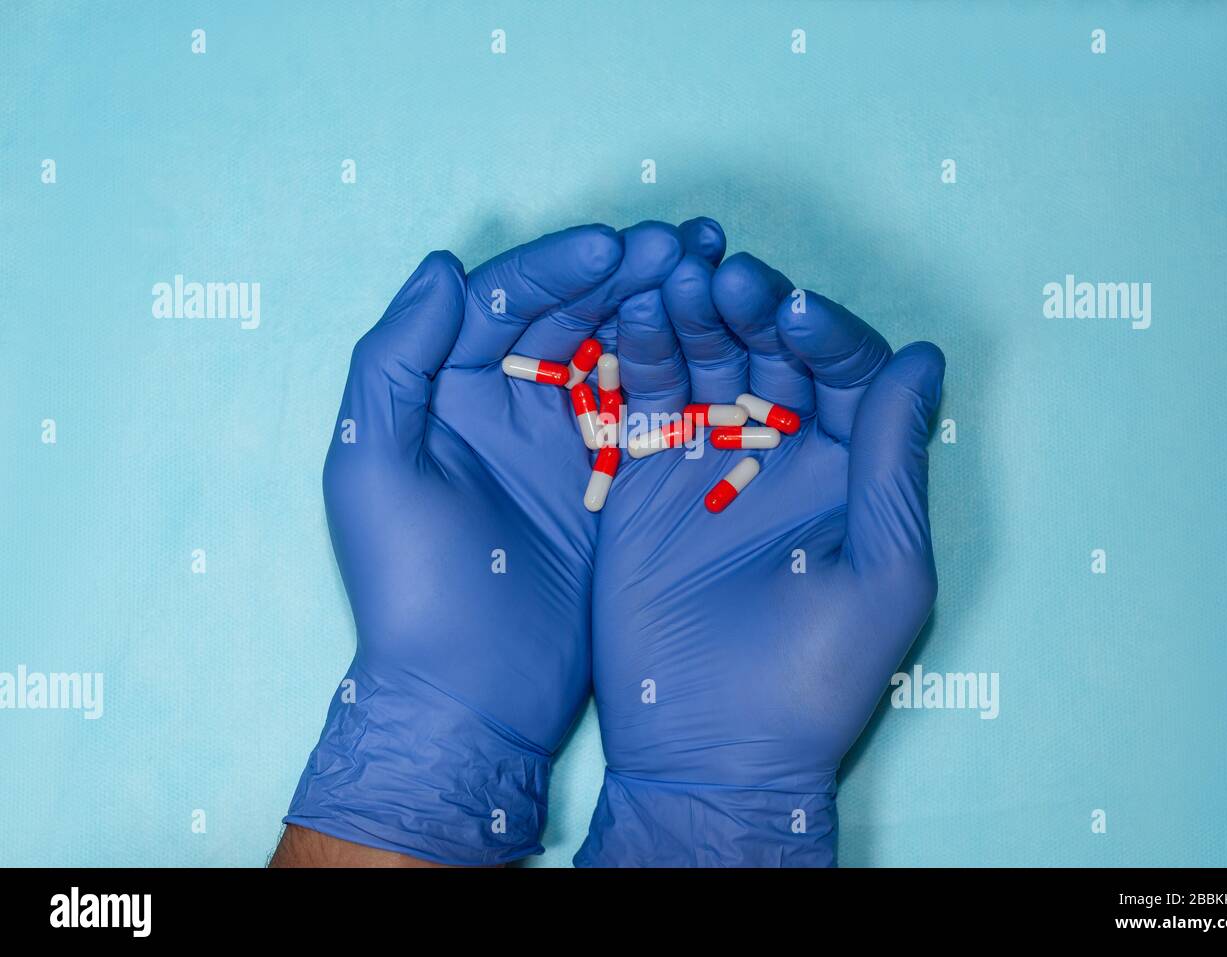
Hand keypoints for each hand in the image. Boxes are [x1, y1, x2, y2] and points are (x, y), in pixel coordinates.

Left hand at [283, 220, 715, 864]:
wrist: (471, 691)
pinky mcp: (608, 478)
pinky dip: (680, 369)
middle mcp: (503, 401)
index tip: (618, 246)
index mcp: (445, 387)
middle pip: (567, 312)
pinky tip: (723, 338)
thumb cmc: (410, 582)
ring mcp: (560, 438)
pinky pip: (645, 408)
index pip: (503, 300)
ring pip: (613, 349)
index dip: (559, 265)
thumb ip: (396, 359)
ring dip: (660, 306)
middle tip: (689, 243)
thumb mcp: (374, 464)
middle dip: (624, 272)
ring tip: (715, 269)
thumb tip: (445, 267)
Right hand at [578, 251, 944, 865]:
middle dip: (753, 308)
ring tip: (676, 280)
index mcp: (850, 468)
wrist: (710, 748)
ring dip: (695, 315)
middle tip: (726, 280)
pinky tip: (636, 312)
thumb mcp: (882, 569)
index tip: (796, 312)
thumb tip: (923, 359)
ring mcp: (711, 457)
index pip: (846, 370)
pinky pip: (647, 398)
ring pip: (707, 360)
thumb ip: (892, 463)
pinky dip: (642, 353)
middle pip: (772, 350)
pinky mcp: (647, 473)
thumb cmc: (816, 676)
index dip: (826, 332)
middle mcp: (783, 450)